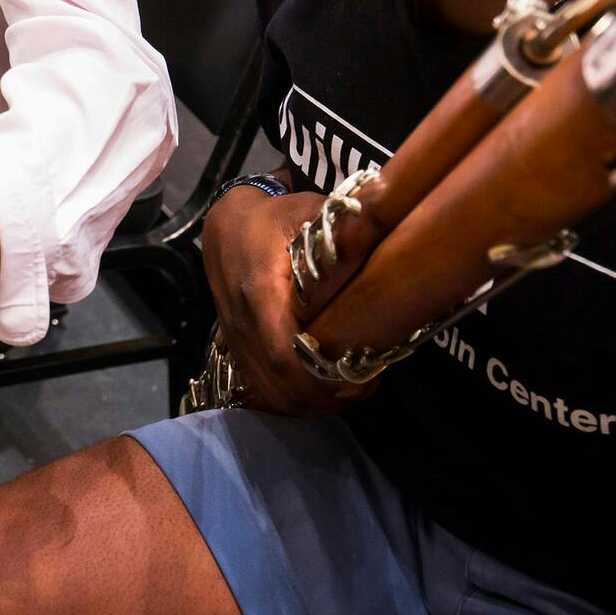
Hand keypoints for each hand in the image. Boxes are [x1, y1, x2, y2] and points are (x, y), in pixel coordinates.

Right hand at [202, 186, 371, 415]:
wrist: (226, 228)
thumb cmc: (273, 219)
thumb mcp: (308, 214)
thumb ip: (344, 229)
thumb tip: (389, 234)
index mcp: (260, 294)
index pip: (284, 355)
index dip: (321, 377)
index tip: (361, 374)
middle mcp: (244, 325)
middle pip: (281, 385)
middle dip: (325, 396)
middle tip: (365, 381)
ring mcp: (238, 342)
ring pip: (272, 393)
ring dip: (312, 400)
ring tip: (349, 385)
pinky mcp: (239, 349)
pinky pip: (265, 388)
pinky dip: (296, 397)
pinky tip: (323, 384)